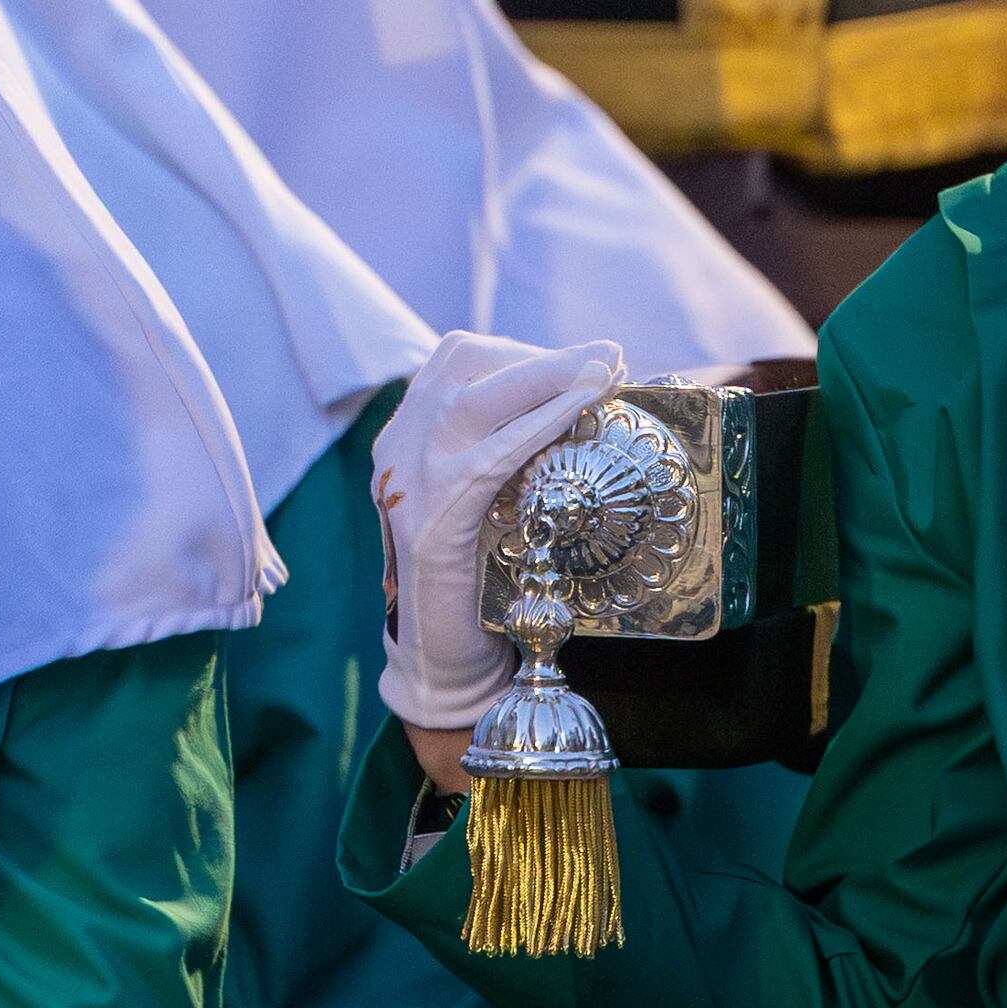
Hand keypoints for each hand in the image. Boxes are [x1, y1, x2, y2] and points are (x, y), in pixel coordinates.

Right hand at [370, 333, 624, 738]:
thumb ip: (503, 450)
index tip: (578, 360)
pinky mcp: (433, 520)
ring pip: (478, 400)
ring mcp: (409, 480)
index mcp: (406, 435)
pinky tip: (583, 408)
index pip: (457, 361)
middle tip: (607, 355)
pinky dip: (541, 424)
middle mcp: (399, 446)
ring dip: (548, 376)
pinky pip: (493, 457)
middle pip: (466, 365)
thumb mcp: (484, 497)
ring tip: (605, 369)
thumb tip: (574, 403)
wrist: (441, 654)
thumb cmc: (477, 576)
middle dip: (542, 356)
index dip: (522, 352)